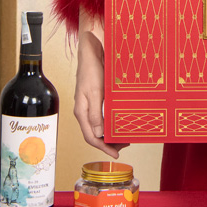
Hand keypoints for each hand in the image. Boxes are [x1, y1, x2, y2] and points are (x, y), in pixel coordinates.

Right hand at [73, 26, 128, 158]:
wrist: (91, 53)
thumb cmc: (91, 70)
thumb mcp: (95, 92)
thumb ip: (95, 113)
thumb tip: (99, 134)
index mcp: (81, 111)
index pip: (91, 137)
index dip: (103, 148)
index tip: (115, 154)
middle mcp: (85, 111)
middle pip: (95, 134)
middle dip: (108, 142)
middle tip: (124, 145)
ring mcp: (90, 105)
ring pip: (99, 126)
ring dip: (110, 133)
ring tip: (124, 135)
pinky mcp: (96, 99)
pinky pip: (102, 115)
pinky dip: (111, 122)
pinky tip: (119, 121)